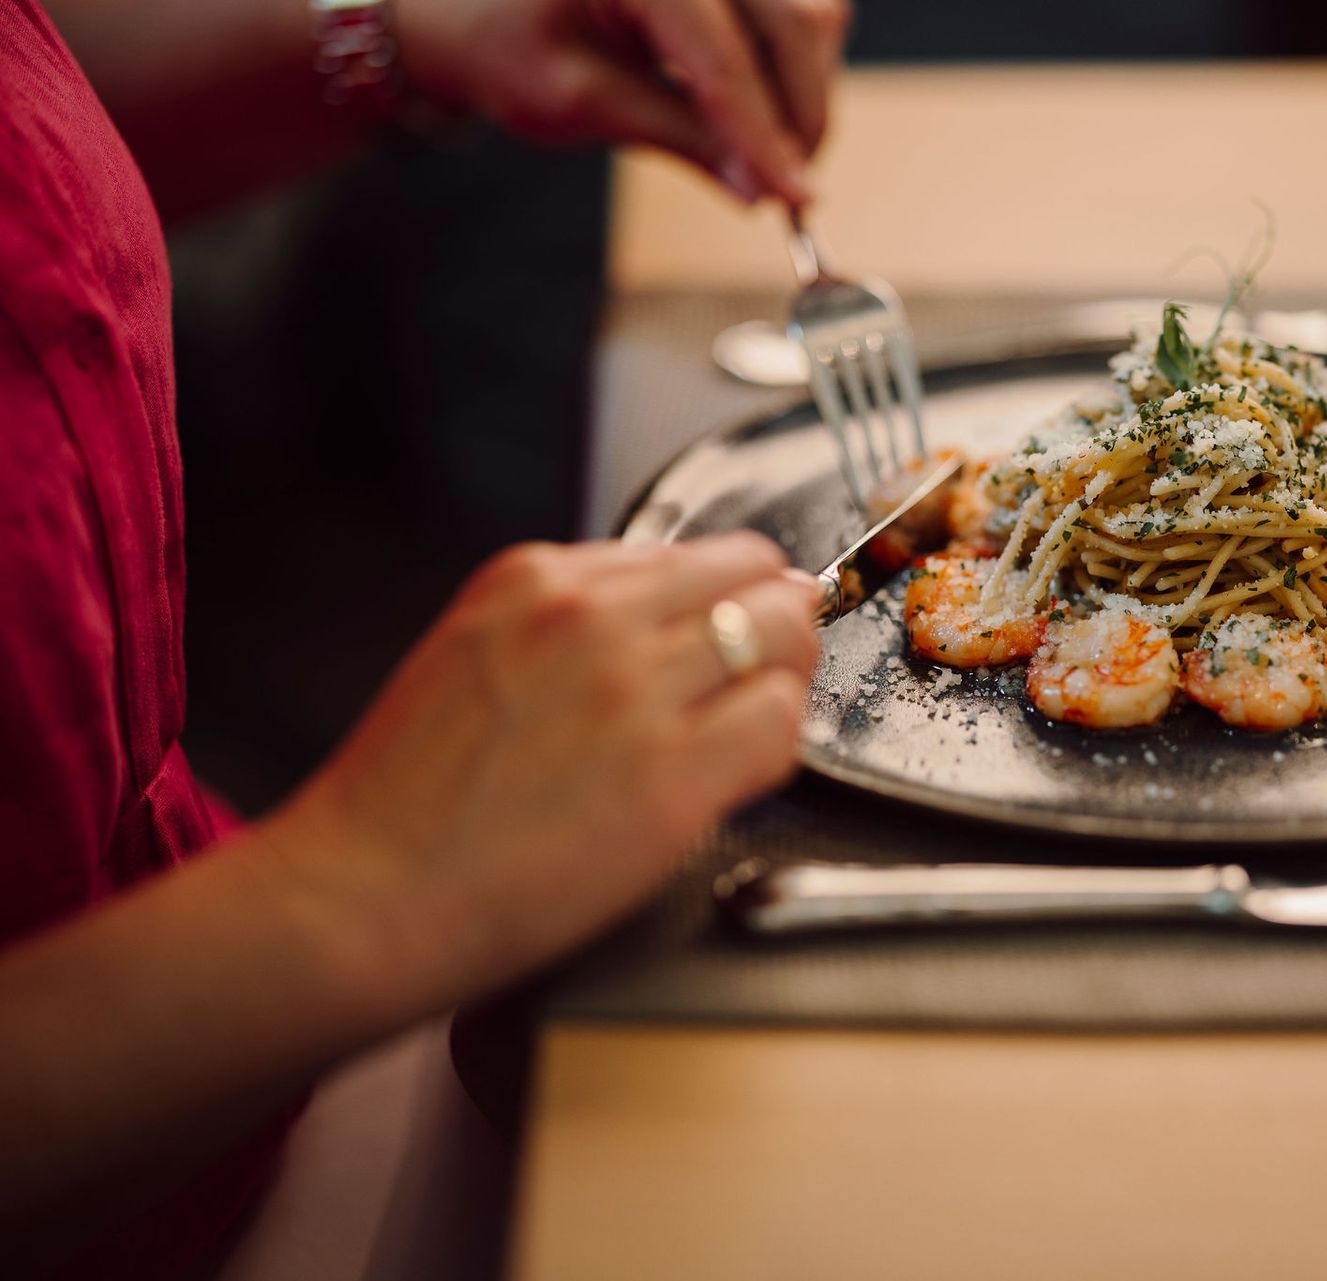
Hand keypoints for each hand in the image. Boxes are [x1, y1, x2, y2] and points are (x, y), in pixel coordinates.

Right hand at [265, 533, 818, 1005]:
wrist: (359, 896)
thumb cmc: (404, 804)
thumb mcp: (471, 654)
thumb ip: (563, 625)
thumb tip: (660, 625)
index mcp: (537, 578)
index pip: (686, 554)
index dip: (719, 599)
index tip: (725, 636)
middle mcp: (592, 616)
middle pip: (752, 572)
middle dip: (773, 618)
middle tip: (766, 672)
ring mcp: (635, 691)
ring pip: (783, 635)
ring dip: (783, 679)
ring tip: (749, 728)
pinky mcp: (671, 775)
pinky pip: (779, 725)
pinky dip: (779, 745)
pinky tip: (741, 776)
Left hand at [393, 0, 848, 204]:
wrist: (481, 6)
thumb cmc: (513, 44)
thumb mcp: (583, 102)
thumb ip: (678, 138)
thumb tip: (760, 186)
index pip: (722, 60)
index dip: (764, 136)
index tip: (795, 197)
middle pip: (794, 21)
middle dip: (801, 111)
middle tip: (789, 185)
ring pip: (811, 13)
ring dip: (805, 87)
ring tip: (768, 146)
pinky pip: (801, 8)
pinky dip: (795, 62)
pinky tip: (761, 105)